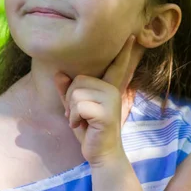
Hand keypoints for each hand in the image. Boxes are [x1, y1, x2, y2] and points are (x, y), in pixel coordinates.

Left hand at [54, 35, 142, 167]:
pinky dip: (74, 117)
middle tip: (79, 115)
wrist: (101, 154)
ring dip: (72, 110)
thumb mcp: (74, 108)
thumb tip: (58, 73)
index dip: (124, 51)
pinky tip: (82, 126)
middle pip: (78, 81)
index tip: (132, 35)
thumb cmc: (88, 130)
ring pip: (76, 93)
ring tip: (82, 120)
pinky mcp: (106, 112)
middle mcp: (112, 89)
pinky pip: (79, 105)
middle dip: (70, 99)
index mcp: (108, 87)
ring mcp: (111, 100)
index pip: (116, 65)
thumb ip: (67, 91)